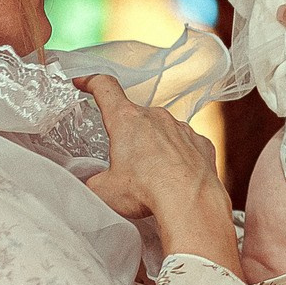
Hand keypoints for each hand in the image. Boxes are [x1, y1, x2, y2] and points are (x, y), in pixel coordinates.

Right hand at [75, 76, 240, 274]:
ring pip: (162, 130)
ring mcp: (181, 128)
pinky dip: (177, 156)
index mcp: (126, 120)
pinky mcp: (201, 142)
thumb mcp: (104, 189)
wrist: (190, 201)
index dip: (92, 83)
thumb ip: (93, 180)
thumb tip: (93, 182)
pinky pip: (185, 144)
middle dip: (127, 136)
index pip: (105, 88)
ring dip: (154, 146)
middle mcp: (156, 117)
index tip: (84, 83)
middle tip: (124, 162)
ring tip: (151, 175)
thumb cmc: (146, 191)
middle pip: (134, 117)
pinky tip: (174, 177)